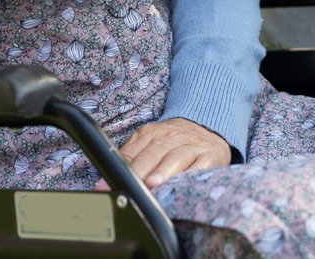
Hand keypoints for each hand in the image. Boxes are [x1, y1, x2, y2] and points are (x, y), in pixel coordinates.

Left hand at [92, 118, 231, 189]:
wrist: (207, 128)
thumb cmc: (173, 143)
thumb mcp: (149, 144)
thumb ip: (129, 161)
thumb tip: (103, 184)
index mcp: (150, 133)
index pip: (133, 152)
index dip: (120, 170)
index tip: (107, 185)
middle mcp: (171, 137)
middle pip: (153, 154)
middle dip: (139, 172)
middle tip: (130, 186)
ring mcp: (192, 146)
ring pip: (176, 158)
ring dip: (163, 171)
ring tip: (153, 183)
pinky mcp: (211, 156)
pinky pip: (202, 164)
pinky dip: (193, 173)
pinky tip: (185, 182)